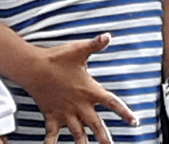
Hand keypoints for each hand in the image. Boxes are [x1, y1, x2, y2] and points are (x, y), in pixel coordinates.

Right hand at [21, 33, 137, 143]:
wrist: (34, 68)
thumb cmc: (57, 59)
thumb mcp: (79, 50)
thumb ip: (95, 44)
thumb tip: (108, 35)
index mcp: (89, 91)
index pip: (112, 103)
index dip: (124, 113)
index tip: (134, 122)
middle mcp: (80, 106)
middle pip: (96, 126)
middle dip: (105, 139)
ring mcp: (66, 113)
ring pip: (78, 135)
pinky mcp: (52, 116)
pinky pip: (52, 135)